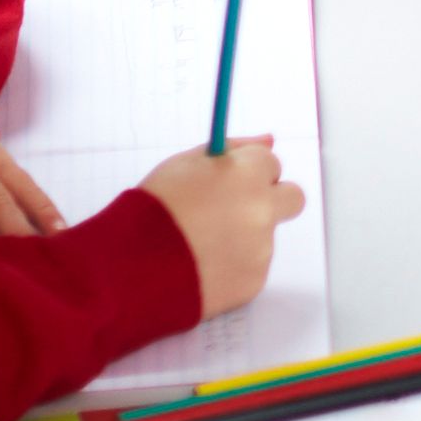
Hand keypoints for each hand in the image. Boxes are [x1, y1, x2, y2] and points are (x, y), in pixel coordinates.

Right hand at [143, 138, 304, 320]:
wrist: (128, 271)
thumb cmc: (150, 212)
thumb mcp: (181, 165)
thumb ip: (232, 149)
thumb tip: (269, 139)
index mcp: (247, 175)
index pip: (271, 162)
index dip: (247, 171)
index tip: (228, 181)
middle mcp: (262, 209)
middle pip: (292, 197)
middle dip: (270, 200)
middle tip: (235, 209)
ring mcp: (261, 248)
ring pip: (266, 235)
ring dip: (244, 236)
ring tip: (199, 245)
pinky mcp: (255, 281)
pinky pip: (253, 266)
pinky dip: (234, 265)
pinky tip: (201, 267)